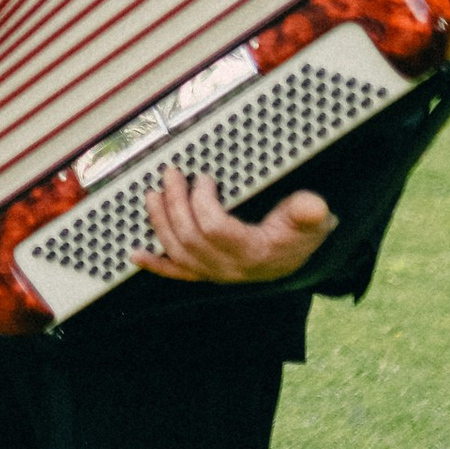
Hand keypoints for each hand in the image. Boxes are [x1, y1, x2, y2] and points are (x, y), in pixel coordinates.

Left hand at [136, 166, 337, 285]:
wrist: (297, 256)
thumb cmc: (300, 233)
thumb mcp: (312, 220)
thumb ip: (309, 212)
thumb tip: (314, 206)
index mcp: (253, 253)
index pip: (215, 229)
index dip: (203, 202)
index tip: (203, 179)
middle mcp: (230, 268)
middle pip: (190, 238)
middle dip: (176, 203)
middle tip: (171, 174)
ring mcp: (215, 273)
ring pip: (178, 253)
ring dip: (160, 222)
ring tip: (152, 195)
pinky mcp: (205, 274)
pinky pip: (176, 274)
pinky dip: (154, 264)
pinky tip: (135, 254)